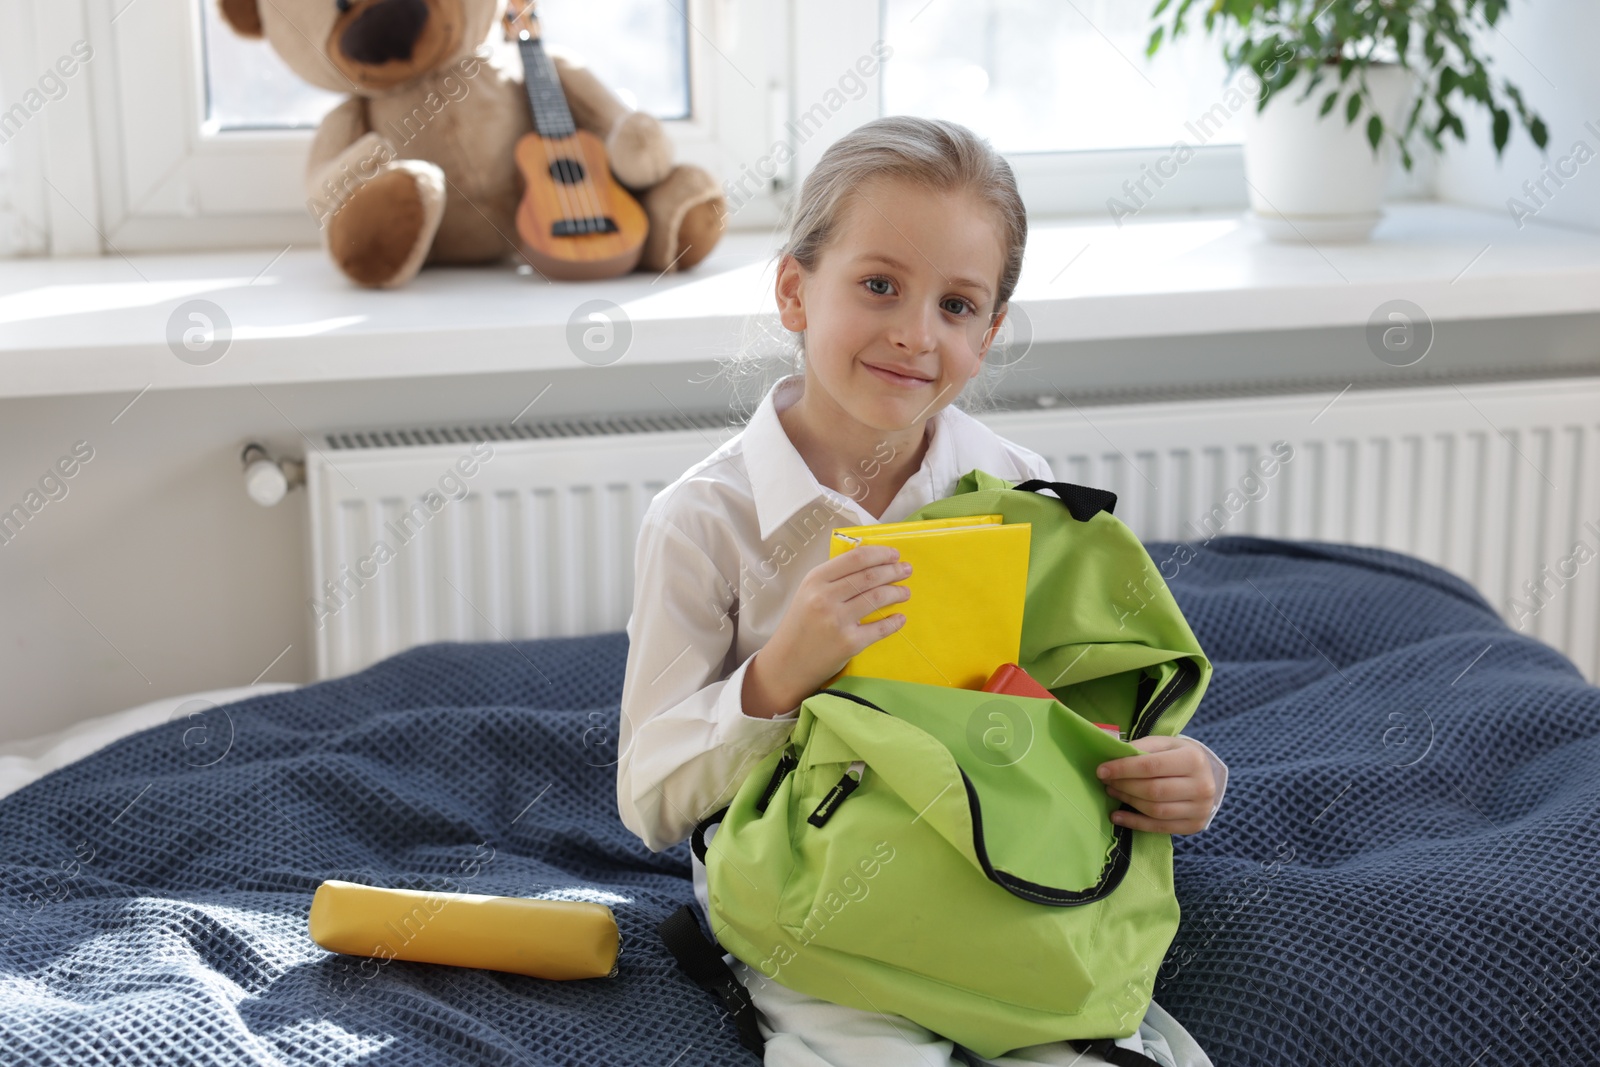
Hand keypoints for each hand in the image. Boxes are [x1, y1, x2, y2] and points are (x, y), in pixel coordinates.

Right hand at [741, 545, 911, 718]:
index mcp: (815, 580)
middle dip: (893, 570)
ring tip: (905, 592)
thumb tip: (868, 563)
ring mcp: (837, 620)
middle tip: (906, 570)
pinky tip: (900, 618)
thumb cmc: (800, 626)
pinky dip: (894, 621)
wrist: (786, 663)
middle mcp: (825, 597)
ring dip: (897, 592)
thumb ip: (832, 578)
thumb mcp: (807, 593)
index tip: (894, 555)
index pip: (855, 558)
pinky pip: (880, 628)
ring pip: (877, 597)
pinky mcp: (849, 643)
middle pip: (869, 576)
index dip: (880, 554)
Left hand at [1095, 736, 1219, 835]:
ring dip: (1128, 801)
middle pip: (1153, 790)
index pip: (1151, 766)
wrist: (1205, 776)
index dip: (1123, 769)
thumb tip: (1113, 756)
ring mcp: (1200, 809)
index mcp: (1193, 760)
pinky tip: (1117, 816)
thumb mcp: (1164, 744)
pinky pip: (1158, 827)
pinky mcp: (1194, 825)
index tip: (1102, 770)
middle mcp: (1201, 786)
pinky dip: (1134, 823)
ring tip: (1112, 791)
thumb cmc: (1178, 756)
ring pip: (1155, 810)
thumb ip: (1141, 748)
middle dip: (1124, 785)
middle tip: (1106, 781)